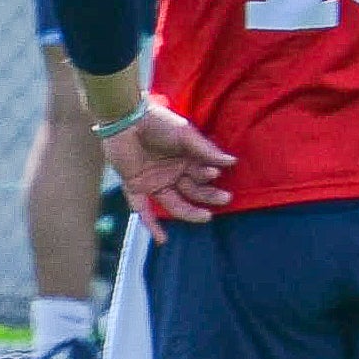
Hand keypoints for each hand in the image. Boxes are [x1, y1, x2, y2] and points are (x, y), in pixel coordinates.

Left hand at [101, 102, 235, 227]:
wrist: (126, 118)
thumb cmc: (158, 122)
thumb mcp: (185, 134)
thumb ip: (207, 150)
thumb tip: (232, 162)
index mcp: (184, 160)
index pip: (202, 175)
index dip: (209, 176)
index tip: (214, 173)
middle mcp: (171, 173)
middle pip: (193, 191)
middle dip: (209, 196)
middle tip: (225, 199)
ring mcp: (153, 182)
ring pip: (174, 204)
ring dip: (190, 212)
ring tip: (205, 217)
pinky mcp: (135, 187)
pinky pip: (143, 210)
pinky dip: (152, 225)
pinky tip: (163, 240)